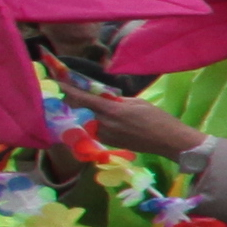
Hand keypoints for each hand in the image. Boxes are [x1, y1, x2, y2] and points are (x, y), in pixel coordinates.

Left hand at [67, 84, 200, 158]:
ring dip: (95, 115)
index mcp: (112, 111)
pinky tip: (119, 125)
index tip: (57, 83)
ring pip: (91, 121)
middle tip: (89, 98)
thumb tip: (106, 98)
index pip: (83, 99)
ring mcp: (106, 136)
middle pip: (84, 110)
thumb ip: (118, 100)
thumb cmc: (159, 119)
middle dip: (84, 104)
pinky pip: (99, 130)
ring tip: (113, 114)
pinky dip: (102, 124)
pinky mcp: (110, 143)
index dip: (68, 90)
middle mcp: (104, 124)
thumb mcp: (139, 103)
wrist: (170, 142)